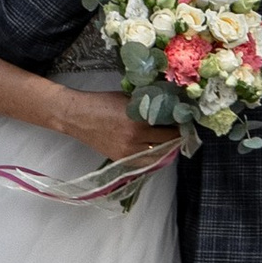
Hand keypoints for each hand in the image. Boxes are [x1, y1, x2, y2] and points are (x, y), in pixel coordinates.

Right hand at [62, 91, 180, 167]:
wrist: (77, 116)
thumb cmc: (103, 103)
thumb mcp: (130, 100)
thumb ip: (149, 107)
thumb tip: (168, 110)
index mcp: (138, 122)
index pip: (170, 128)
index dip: (179, 123)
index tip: (184, 119)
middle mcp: (135, 141)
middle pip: (167, 143)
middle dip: (175, 136)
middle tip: (179, 128)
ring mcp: (127, 153)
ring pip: (158, 157)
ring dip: (166, 148)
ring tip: (170, 140)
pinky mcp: (121, 160)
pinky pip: (144, 162)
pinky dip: (153, 156)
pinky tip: (156, 148)